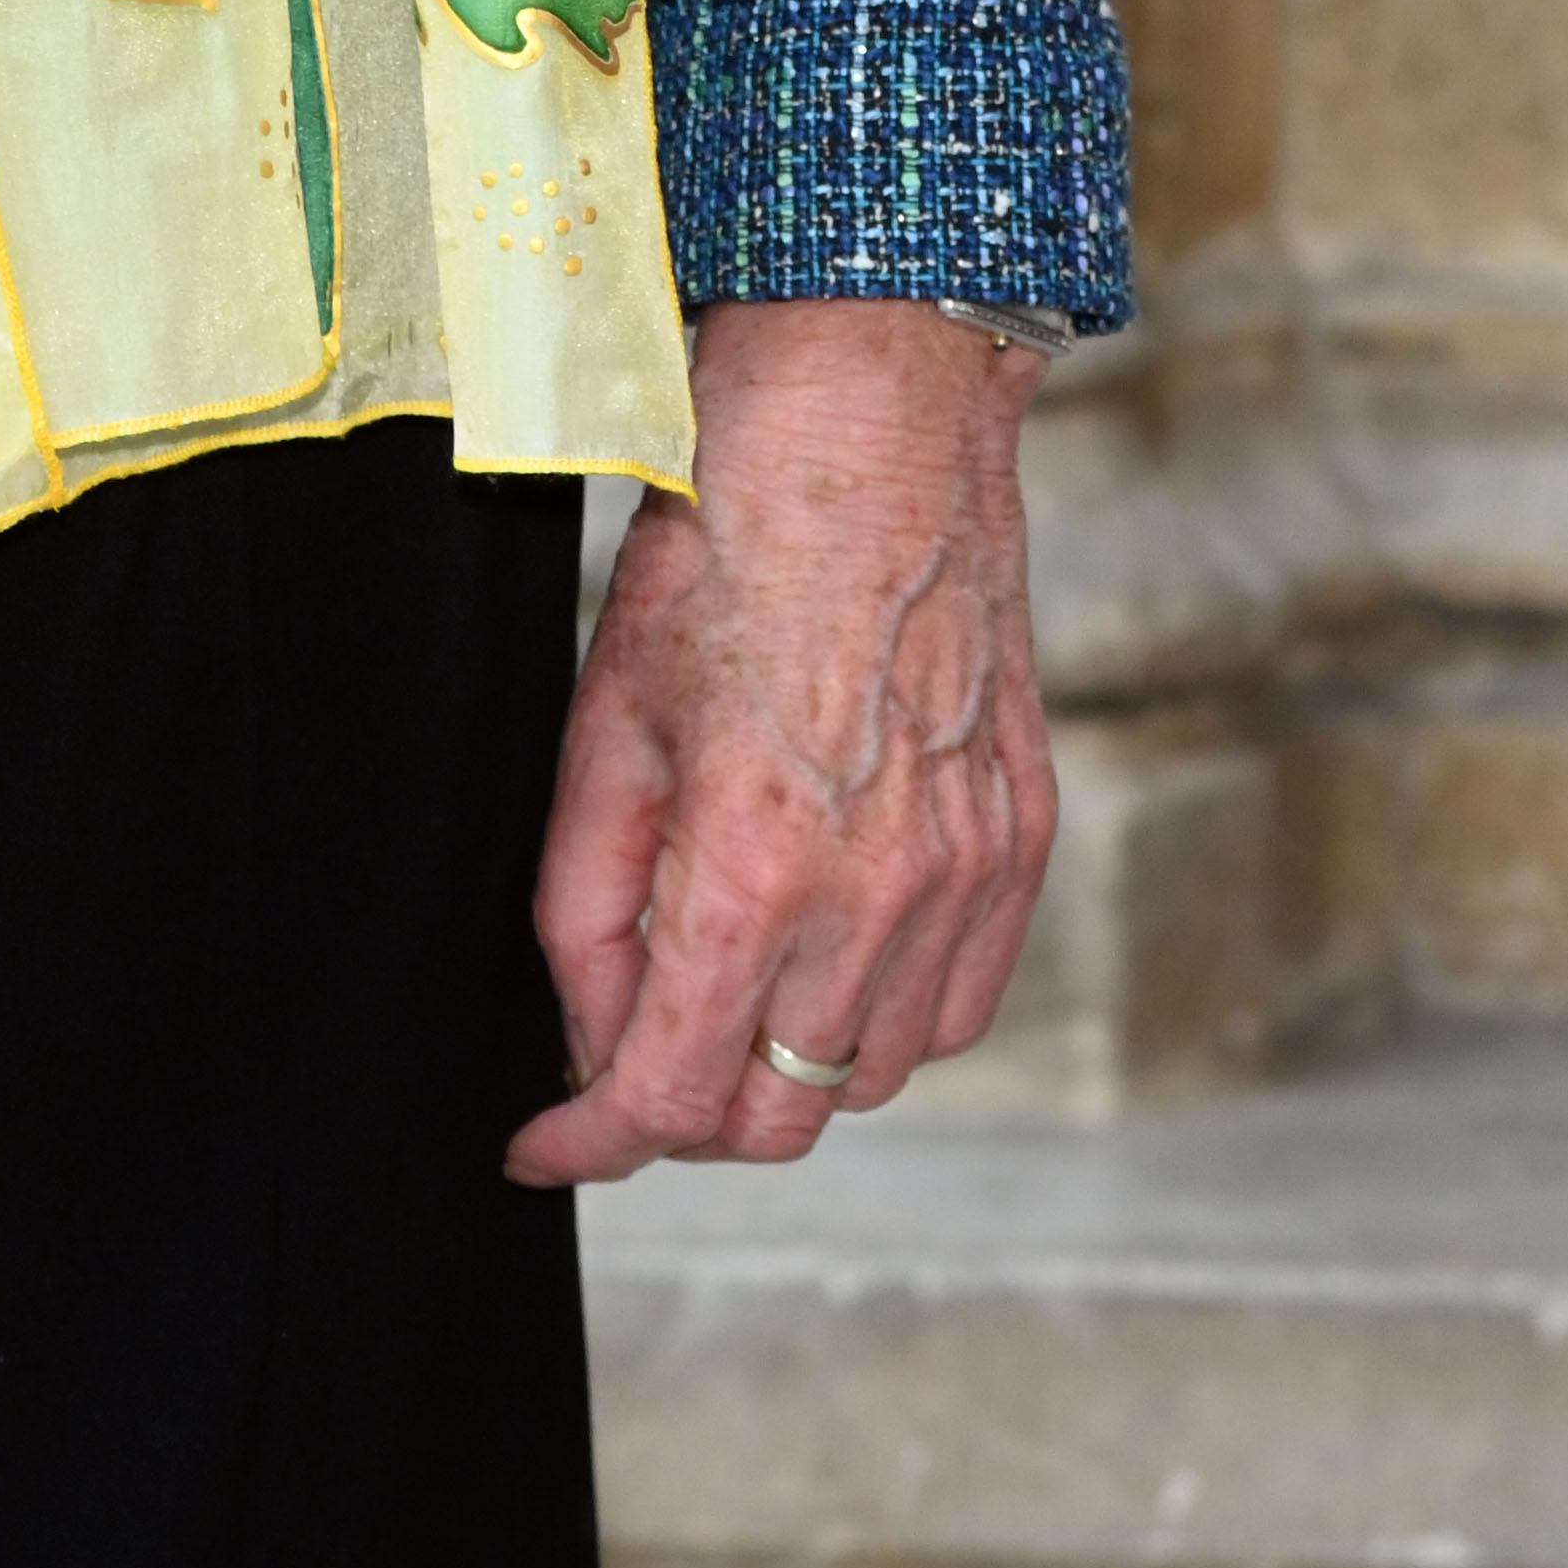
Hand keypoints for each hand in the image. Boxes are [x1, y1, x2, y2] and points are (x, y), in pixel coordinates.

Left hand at [505, 297, 1055, 1183]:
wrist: (874, 420)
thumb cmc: (726, 541)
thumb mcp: (604, 720)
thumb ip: (586, 904)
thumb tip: (589, 1033)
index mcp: (754, 867)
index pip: (669, 1094)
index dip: (589, 1142)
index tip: (546, 1146)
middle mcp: (877, 896)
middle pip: (778, 1114)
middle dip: (681, 1114)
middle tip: (620, 1059)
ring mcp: (965, 875)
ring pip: (870, 1076)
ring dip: (783, 1067)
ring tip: (720, 991)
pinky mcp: (1020, 843)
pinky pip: (955, 1008)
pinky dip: (884, 1018)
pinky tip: (826, 954)